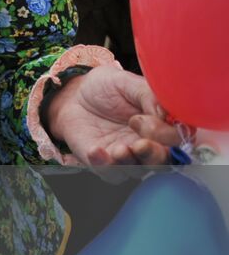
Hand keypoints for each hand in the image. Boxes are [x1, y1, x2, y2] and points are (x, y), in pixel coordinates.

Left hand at [46, 67, 179, 165]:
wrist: (75, 95)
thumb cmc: (107, 87)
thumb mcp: (127, 83)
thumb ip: (149, 95)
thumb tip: (165, 113)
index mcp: (163, 126)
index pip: (178, 139)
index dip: (169, 136)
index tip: (151, 123)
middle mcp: (150, 145)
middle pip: (162, 162)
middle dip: (153, 156)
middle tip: (140, 144)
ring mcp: (127, 156)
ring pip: (136, 170)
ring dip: (129, 162)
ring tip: (119, 150)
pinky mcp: (103, 163)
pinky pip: (107, 172)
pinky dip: (103, 164)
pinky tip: (96, 151)